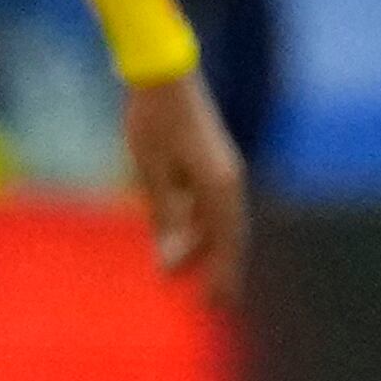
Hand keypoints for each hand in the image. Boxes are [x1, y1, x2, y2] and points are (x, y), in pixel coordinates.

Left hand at [125, 71, 247, 302]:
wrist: (162, 76)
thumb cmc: (153, 122)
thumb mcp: (151, 172)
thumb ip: (164, 214)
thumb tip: (171, 256)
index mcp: (220, 186)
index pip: (227, 242)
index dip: (223, 276)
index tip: (215, 305)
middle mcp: (229, 180)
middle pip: (227, 235)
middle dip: (218, 269)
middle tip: (210, 304)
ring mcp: (223, 170)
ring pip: (216, 220)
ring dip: (201, 246)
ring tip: (176, 272)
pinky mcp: (211, 161)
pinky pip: (207, 203)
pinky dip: (196, 224)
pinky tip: (177, 238)